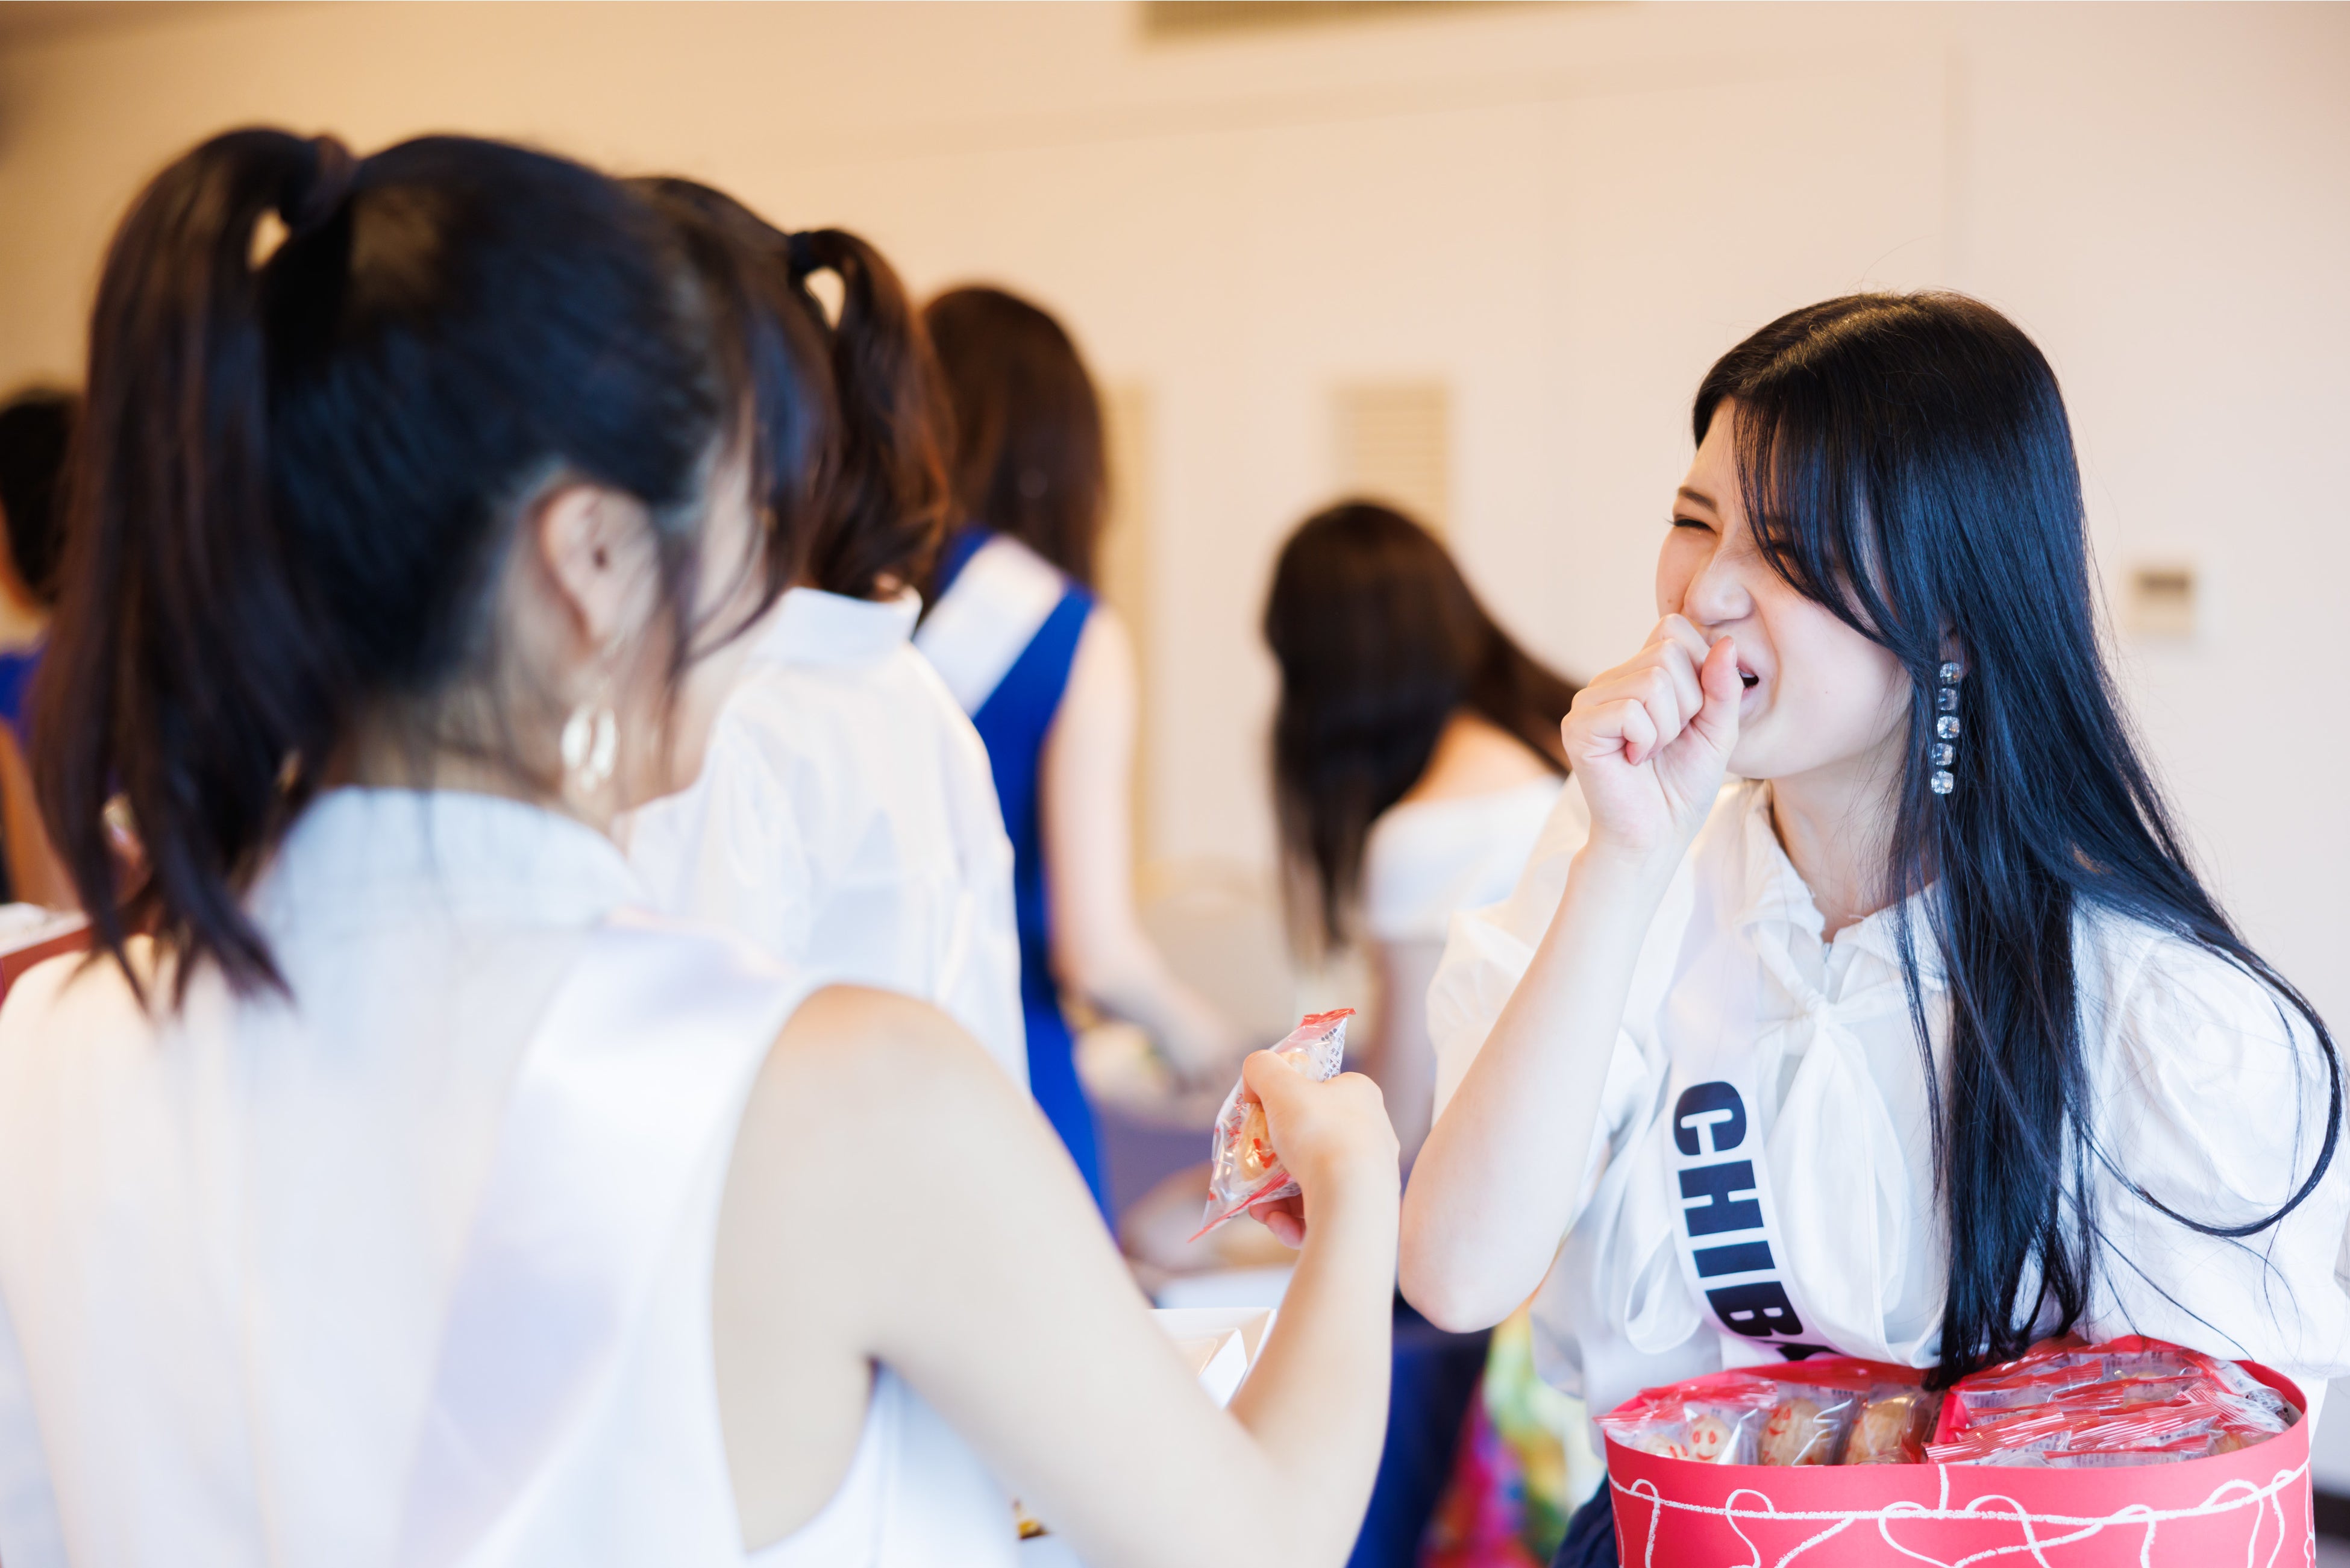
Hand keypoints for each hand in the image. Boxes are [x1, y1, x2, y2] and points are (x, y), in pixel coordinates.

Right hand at [1239, 1049, 1397, 1247]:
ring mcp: (1370, 1173)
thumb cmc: (1320, 1134)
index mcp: (1361, 1095)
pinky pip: (1320, 1210)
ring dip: (1275, 1197)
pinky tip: (1280, 1224)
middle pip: (1306, 1141)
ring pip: (1309, 1181)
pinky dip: (1294, 1219)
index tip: (1260, 1120)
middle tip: (1251, 1170)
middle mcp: (1371, 1132)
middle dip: (1270, 1161)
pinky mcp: (1363, 1208)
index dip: (1284, 1103)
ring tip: (1260, 1210)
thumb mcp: (1281, 1084)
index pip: (1317, 1090)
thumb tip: (1252, 1084)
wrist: (1353, 1201)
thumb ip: (1262, 1068)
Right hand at [1560, 615, 1742, 861]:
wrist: (1655, 836)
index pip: (1674, 627)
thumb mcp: (1719, 731)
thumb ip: (1723, 687)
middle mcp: (1610, 680)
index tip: (1693, 715)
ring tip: (1653, 752)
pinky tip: (1634, 761)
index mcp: (1640, 673)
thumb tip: (1726, 641)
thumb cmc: (1683, 787)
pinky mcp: (1578, 727)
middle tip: (1671, 740)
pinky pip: (1630, 710)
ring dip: (1668, 727)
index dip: (1699, 667)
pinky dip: (1646, 740)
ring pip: (1653, 680)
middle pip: (1668, 652)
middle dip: (1689, 704)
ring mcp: (1589, 701)